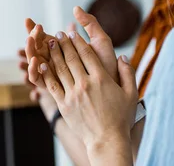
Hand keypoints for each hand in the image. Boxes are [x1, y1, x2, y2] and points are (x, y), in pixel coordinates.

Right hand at [25, 8, 118, 89]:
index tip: (29, 20)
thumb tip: (75, 8)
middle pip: (35, 49)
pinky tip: (35, 62)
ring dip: (29, 53)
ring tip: (31, 43)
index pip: (43, 38)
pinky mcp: (54, 90)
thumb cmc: (108, 66)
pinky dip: (33, 72)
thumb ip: (90, 24)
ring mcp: (52, 75)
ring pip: (34, 63)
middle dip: (30, 39)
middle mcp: (54, 62)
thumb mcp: (101, 42)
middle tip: (32, 33)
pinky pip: (38, 81)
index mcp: (62, 50)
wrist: (114, 90)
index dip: (33, 29)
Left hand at [37, 30, 137, 156]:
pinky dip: (47, 73)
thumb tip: (123, 56)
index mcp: (102, 79)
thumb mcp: (131, 94)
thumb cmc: (121, 118)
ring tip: (49, 43)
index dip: (78, 41)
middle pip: (71, 58)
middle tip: (58, 34)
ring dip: (54, 54)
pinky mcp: (64, 104)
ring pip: (60, 69)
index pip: (87, 54)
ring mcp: (73, 94)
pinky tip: (42, 64)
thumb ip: (128, 73)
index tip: (73, 33)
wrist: (107, 140)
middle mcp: (86, 84)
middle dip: (64, 43)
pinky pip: (52, 85)